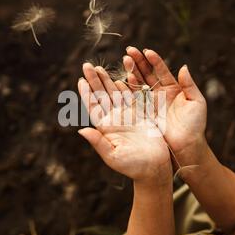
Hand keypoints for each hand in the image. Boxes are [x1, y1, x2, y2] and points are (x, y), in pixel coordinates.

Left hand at [77, 63, 172, 183]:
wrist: (154, 169)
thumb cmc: (133, 166)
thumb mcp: (113, 155)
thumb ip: (98, 142)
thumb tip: (81, 131)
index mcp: (106, 128)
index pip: (93, 107)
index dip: (86, 93)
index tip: (80, 79)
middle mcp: (114, 120)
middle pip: (101, 96)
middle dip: (94, 80)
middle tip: (86, 65)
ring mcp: (127, 117)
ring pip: (114, 94)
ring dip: (107, 81)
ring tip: (99, 68)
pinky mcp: (140, 116)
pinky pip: (131, 98)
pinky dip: (126, 87)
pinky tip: (120, 78)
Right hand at [124, 47, 207, 166]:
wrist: (186, 146)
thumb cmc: (195, 125)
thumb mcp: (196, 102)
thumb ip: (189, 84)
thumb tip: (184, 67)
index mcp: (174, 88)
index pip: (162, 70)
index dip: (154, 60)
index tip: (147, 51)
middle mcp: (160, 93)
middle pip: (147, 73)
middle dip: (139, 61)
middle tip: (130, 50)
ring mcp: (151, 102)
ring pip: (139, 83)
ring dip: (132, 71)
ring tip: (125, 60)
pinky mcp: (144, 113)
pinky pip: (134, 98)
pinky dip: (128, 88)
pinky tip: (123, 79)